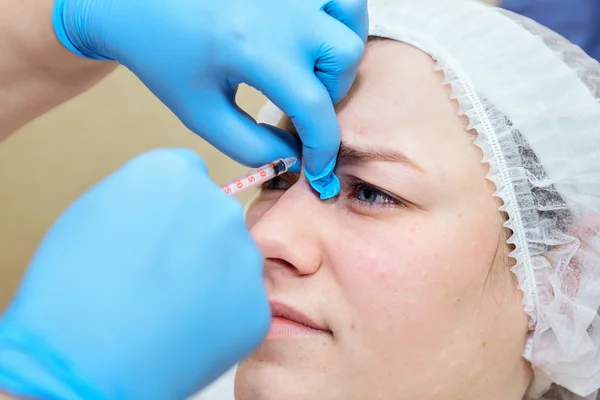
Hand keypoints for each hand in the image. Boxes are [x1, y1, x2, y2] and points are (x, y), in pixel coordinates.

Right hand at [0, 149, 269, 399]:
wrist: (87, 360)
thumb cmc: (73, 289)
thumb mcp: (94, 214)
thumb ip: (143, 198)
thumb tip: (164, 207)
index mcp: (176, 172)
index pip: (188, 177)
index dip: (171, 209)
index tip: (159, 233)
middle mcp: (220, 205)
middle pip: (215, 216)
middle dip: (196, 239)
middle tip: (165, 274)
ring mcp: (245, 255)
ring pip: (233, 259)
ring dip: (213, 276)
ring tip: (171, 307)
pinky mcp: (257, 304)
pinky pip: (242, 303)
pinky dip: (222, 316)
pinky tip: (186, 330)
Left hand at [52, 0, 367, 198]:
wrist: (135, 3)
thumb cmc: (165, 59)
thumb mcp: (201, 114)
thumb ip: (252, 146)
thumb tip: (296, 156)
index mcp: (251, 48)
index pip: (314, 105)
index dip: (324, 146)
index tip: (319, 167)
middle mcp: (278, 10)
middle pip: (343, 58)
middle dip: (330, 93)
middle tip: (299, 103)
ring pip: (350, 17)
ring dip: (340, 51)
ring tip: (311, 67)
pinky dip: (340, 14)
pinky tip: (315, 34)